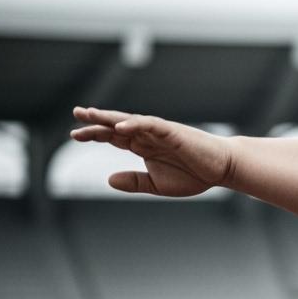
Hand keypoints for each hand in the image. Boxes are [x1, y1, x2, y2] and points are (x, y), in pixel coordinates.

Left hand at [70, 106, 232, 196]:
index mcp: (144, 147)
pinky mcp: (172, 132)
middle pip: (116, 125)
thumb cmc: (195, 175)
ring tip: (90, 114)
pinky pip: (150, 125)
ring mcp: (159, 132)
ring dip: (109, 117)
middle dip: (96, 119)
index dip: (95, 134)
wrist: (222, 170)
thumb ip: (134, 181)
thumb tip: (108, 180)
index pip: (114, 137)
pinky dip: (135, 125)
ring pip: (130, 121)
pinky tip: (119, 128)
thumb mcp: (158, 184)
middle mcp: (148, 136)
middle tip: (76, 114)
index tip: (75, 135)